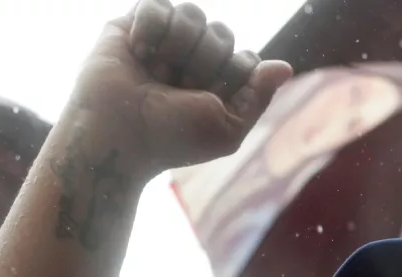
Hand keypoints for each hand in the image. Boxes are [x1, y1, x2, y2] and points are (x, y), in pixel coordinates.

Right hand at [68, 0, 291, 178]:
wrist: (118, 134)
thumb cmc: (171, 139)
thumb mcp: (227, 129)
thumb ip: (257, 97)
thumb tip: (284, 66)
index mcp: (216, 85)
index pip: (245, 59)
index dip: (230, 75)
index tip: (208, 99)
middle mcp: (191, 61)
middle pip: (222, 32)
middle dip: (205, 60)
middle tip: (180, 87)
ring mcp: (162, 43)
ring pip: (192, 12)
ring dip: (178, 44)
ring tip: (157, 71)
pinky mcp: (130, 27)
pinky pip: (155, 4)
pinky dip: (150, 28)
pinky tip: (138, 53)